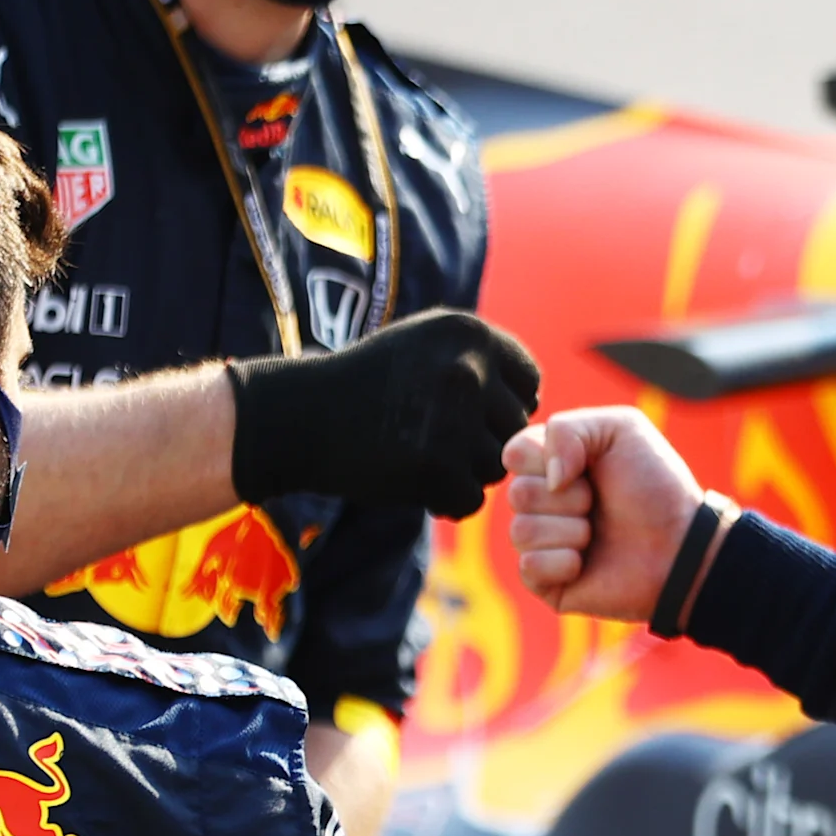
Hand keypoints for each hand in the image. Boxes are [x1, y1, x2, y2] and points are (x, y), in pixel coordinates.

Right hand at [230, 310, 542, 517]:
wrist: (300, 417)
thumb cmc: (364, 383)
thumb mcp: (424, 344)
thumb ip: (479, 359)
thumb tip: (534, 396)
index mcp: (471, 334)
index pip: (528, 382)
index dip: (504, 406)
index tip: (470, 417)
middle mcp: (468, 370)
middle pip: (516, 428)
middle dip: (484, 443)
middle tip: (438, 445)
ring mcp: (453, 420)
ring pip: (497, 466)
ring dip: (466, 473)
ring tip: (423, 461)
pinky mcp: (436, 468)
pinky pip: (470, 500)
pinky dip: (445, 501)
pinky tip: (414, 484)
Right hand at [504, 407, 713, 621]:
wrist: (681, 544)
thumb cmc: (656, 486)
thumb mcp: (621, 428)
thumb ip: (568, 429)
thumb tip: (546, 477)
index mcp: (552, 464)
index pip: (514, 453)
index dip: (549, 458)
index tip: (588, 467)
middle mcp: (542, 502)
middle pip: (518, 493)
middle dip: (570, 497)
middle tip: (599, 504)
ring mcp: (541, 543)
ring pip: (521, 531)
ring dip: (571, 531)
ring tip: (598, 534)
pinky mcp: (545, 582)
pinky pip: (529, 567)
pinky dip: (564, 563)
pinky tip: (587, 563)